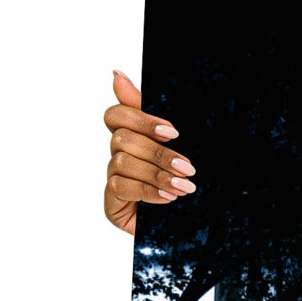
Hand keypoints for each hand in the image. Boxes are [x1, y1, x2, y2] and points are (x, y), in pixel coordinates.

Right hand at [103, 70, 193, 235]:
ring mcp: (113, 178)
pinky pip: (121, 187)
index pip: (116, 115)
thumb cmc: (183, 182)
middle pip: (122, 139)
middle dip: (158, 153)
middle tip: (188, 167)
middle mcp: (118, 155)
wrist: (189, 226)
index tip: (172, 132)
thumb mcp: (177, 147)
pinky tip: (167, 199)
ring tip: (184, 187)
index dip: (141, 119)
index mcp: (132, 137)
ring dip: (157, 174)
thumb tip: (116, 74)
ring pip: (123, 162)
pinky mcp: (111, 202)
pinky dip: (147, 191)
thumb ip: (153, 116)